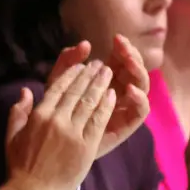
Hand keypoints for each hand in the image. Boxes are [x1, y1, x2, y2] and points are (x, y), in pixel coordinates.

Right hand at [0, 61, 116, 189]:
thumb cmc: (20, 165)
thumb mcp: (12, 135)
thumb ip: (18, 111)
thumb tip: (26, 91)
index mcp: (38, 115)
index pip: (58, 88)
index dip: (71, 75)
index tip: (81, 66)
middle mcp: (57, 120)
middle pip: (76, 92)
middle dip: (89, 75)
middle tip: (99, 65)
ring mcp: (73, 132)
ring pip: (89, 103)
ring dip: (100, 86)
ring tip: (108, 73)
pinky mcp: (86, 145)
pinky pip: (98, 120)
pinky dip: (106, 106)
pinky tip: (112, 95)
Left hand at [46, 36, 149, 158]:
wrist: (48, 151)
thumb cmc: (50, 115)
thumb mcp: (55, 84)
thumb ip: (66, 62)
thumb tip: (83, 44)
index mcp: (104, 80)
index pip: (120, 59)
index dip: (122, 48)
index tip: (117, 38)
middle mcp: (118, 92)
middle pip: (133, 70)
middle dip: (130, 56)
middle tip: (125, 47)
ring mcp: (123, 109)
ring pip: (140, 87)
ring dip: (138, 73)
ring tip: (129, 63)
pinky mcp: (124, 126)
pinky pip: (139, 112)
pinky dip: (139, 100)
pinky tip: (130, 91)